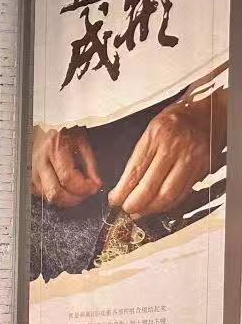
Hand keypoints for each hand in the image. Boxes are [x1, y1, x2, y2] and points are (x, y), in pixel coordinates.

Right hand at [31, 126, 101, 207]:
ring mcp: (32, 171)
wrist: (48, 126)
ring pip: (48, 197)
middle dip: (74, 199)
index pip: (67, 178)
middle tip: (86, 194)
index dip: (83, 187)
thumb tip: (95, 185)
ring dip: (66, 199)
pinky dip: (57, 195)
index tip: (94, 187)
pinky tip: (65, 188)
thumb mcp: (84, 141)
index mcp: (55, 148)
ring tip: (77, 192)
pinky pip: (43, 194)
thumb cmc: (66, 131)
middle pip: (55, 193)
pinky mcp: (30, 178)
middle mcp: (40, 160)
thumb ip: (91, 164)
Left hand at [109, 96, 215, 218]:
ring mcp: (192, 158)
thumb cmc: (176, 120)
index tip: (115, 200)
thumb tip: (124, 186)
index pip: (134, 172)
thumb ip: (139, 157)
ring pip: (168, 195)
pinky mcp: (204, 167)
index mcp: (156, 136)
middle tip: (127, 209)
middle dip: (134, 205)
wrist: (208, 112)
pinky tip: (158, 205)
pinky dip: (168, 203)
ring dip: (151, 209)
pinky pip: (183, 193)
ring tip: (141, 211)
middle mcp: (175, 147)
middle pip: (150, 188)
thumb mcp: (151, 130)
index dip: (122, 192)